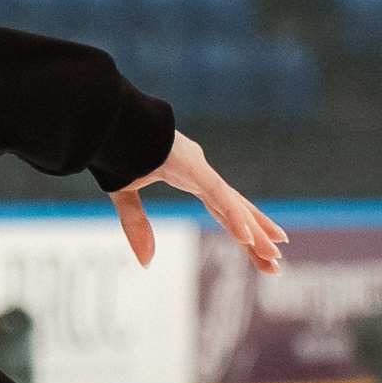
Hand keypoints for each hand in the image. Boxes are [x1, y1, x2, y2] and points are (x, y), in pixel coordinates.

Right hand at [110, 131, 284, 273]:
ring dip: (254, 234)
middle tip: (275, 263)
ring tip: (275, 257)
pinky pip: (217, 196)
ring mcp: (200, 169)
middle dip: (256, 238)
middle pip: (235, 211)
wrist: (106, 120)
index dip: (239, 228)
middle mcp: (201, 173)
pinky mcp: (194, 167)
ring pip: (233, 207)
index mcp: (188, 175)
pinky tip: (247, 239)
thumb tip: (146, 263)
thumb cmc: (116, 147)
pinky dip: (232, 217)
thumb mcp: (125, 195)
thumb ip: (136, 227)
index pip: (221, 208)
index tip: (254, 246)